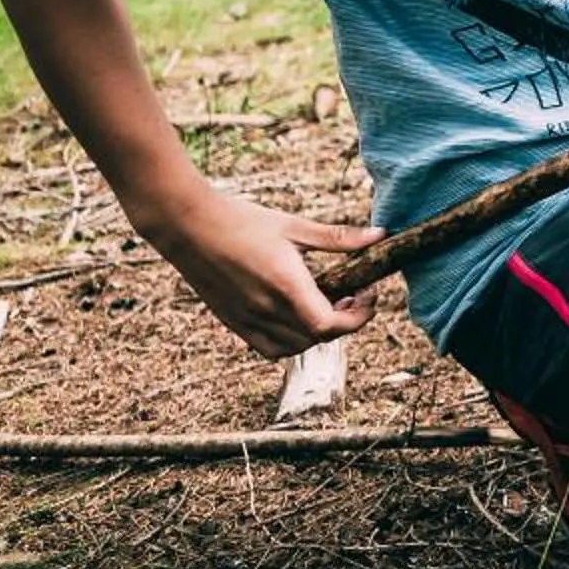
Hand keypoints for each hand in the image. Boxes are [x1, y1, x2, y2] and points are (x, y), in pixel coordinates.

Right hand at [142, 184, 380, 359]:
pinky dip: (290, 342)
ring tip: (326, 304)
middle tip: (352, 294)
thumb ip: (339, 238)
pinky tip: (296, 315)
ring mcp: (246, 320)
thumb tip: (380, 235)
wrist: (188, 226)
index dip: (358, 317)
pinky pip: (268, 348)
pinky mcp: (233, 322)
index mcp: (285, 285)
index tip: (367, 294)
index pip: (330, 326)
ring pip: (293, 347)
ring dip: (318, 334)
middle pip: (317, 338)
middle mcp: (265, 310)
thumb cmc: (242, 220)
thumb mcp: (294, 226)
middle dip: (344, 321)